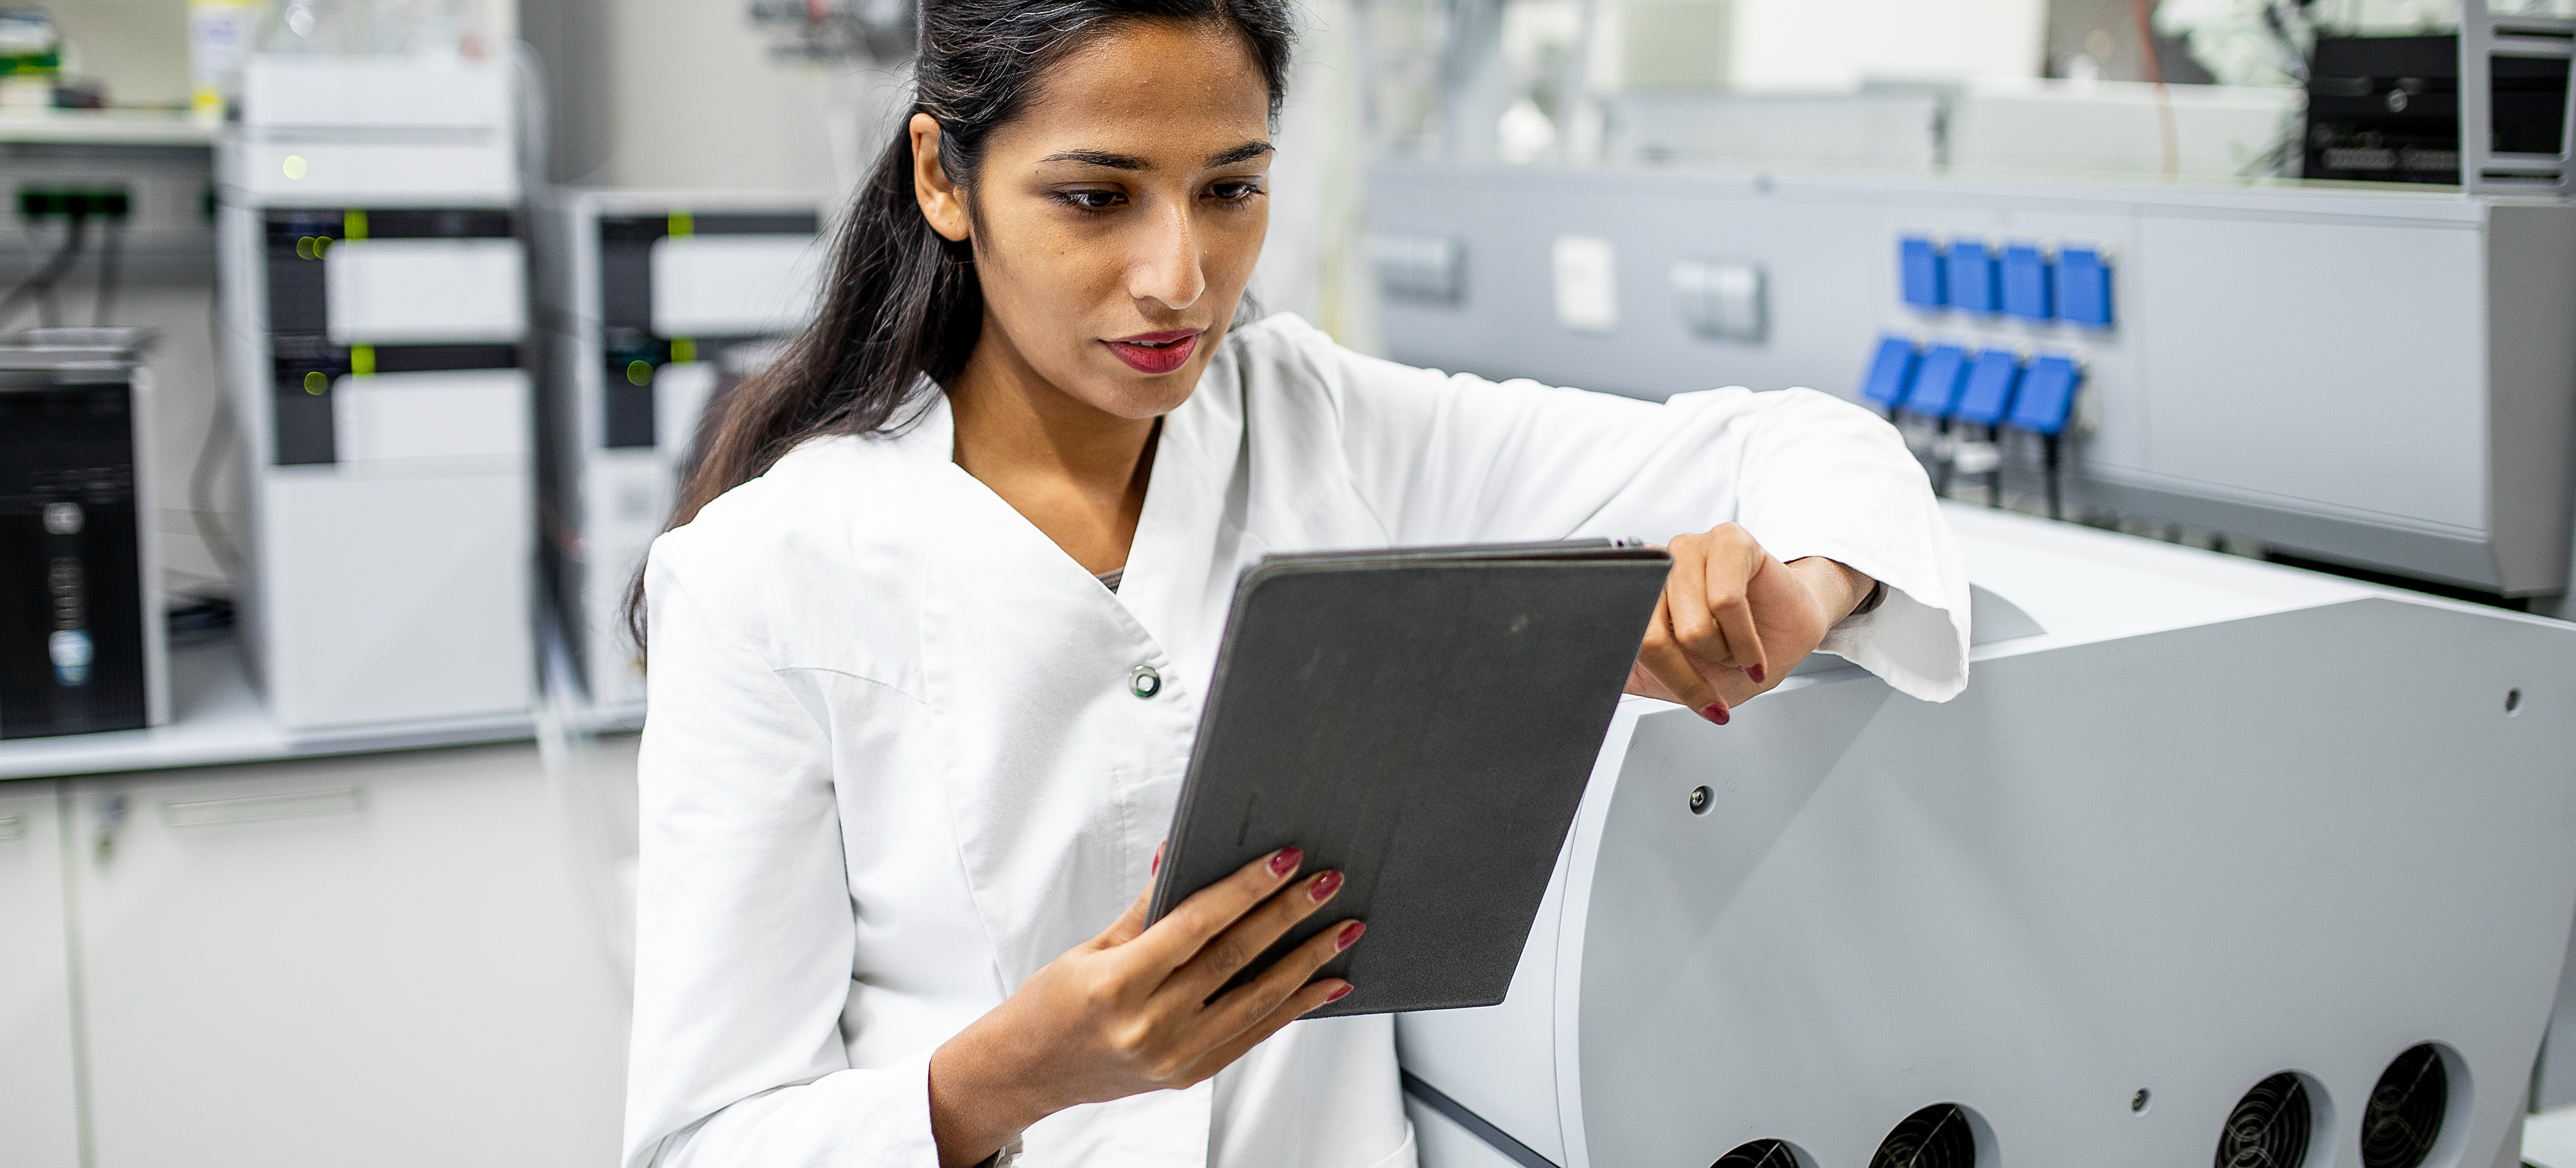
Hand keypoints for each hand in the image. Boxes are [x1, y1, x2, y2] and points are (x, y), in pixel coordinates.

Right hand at [924, 846, 1361, 1166]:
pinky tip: (1325, 983)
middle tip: (1328, 883)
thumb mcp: (1090, 948)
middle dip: (1289, 916)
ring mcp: (1174, 1056)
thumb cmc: (1050, 1005)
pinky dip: (1294, 1008)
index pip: (1198, 925)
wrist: (1027, 1072)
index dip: (1246, 889)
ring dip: (1308, 963)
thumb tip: (1177, 854)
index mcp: (1119, 984)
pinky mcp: (1188, 1075)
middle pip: (1235, 959)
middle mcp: (1151, 1025)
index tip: (1285, 860)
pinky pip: (1252, 1035)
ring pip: (1257, 1001)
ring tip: (1343, 929)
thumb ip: (1145, 909)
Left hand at [1625, 523, 1873, 723]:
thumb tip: (1578, 683)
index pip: (1621, 638)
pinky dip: (1744, 641)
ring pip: (1693, 625)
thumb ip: (1624, 672)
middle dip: (1690, 676)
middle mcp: (1655, 566)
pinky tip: (1752, 653)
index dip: (1656, 679)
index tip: (1687, 702)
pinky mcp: (1728, 540)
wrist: (1786, 635)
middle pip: (1653, 637)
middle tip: (1718, 679)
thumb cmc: (1729, 651)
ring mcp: (1689, 547)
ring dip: (1723, 654)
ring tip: (1735, 652)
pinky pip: (1727, 602)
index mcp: (1633, 592)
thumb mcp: (1669, 678)